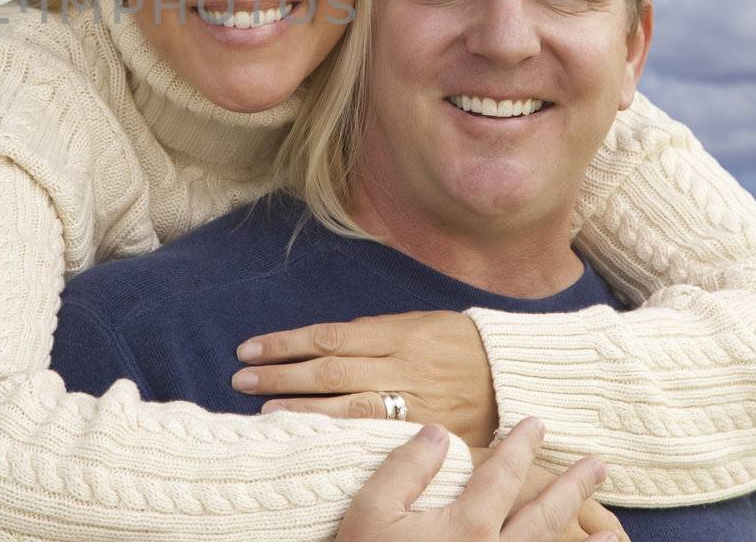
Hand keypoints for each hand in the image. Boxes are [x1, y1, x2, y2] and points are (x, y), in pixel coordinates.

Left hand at [235, 310, 500, 447]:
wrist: (514, 374)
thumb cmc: (460, 344)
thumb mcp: (417, 323)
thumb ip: (373, 334)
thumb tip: (323, 342)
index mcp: (397, 332)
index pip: (328, 337)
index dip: (285, 342)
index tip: (249, 347)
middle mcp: (401, 365)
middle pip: (329, 370)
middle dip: (281, 375)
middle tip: (241, 378)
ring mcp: (414, 400)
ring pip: (347, 404)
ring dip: (301, 407)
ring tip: (262, 410)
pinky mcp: (426, 428)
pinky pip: (375, 431)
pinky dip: (339, 432)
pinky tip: (310, 433)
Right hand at [334, 418, 619, 541]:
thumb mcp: (371, 510)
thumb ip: (405, 469)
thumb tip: (436, 433)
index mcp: (466, 526)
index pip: (501, 476)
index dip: (520, 447)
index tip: (537, 424)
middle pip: (544, 517)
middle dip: (571, 488)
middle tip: (597, 465)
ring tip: (611, 534)